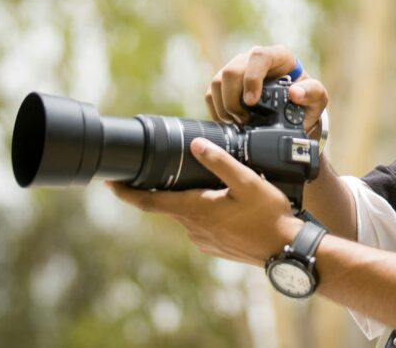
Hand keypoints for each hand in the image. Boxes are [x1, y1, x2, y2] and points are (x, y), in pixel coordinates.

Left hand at [108, 138, 301, 264]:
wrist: (286, 251)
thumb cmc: (269, 216)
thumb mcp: (247, 183)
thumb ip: (220, 162)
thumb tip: (196, 145)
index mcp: (196, 210)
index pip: (149, 202)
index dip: (126, 192)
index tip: (108, 182)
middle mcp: (193, 228)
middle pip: (167, 206)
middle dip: (160, 189)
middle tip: (161, 170)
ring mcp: (203, 240)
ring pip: (185, 215)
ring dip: (187, 200)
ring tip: (206, 185)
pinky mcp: (214, 247)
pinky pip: (200, 225)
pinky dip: (202, 212)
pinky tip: (222, 204)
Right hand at [205, 45, 328, 138]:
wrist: (295, 108)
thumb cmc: (306, 99)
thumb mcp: (317, 98)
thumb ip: (313, 93)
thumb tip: (295, 93)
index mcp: (278, 56)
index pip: (259, 57)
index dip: (251, 78)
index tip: (252, 102)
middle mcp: (254, 58)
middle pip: (232, 70)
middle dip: (234, 99)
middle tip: (245, 120)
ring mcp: (238, 69)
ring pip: (218, 82)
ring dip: (225, 106)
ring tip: (239, 122)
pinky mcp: (226, 84)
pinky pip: (211, 94)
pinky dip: (217, 111)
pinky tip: (230, 122)